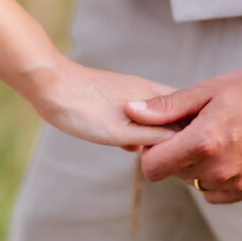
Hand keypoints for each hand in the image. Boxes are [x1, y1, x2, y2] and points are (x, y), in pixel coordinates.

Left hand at [33, 59, 179, 148]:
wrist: (48, 85)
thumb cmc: (84, 109)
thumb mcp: (123, 132)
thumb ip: (154, 137)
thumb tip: (182, 142)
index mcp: (153, 95)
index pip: (188, 109)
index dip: (193, 128)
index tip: (192, 148)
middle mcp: (145, 90)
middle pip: (172, 113)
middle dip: (172, 134)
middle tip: (170, 155)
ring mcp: (129, 92)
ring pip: (153, 116)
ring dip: (152, 134)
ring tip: (146, 152)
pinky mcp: (112, 96)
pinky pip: (135, 115)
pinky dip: (135, 130)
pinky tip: (125, 145)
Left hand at [125, 67, 241, 203]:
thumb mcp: (205, 91)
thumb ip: (166, 108)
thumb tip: (130, 112)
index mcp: (203, 143)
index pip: (152, 167)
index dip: (152, 151)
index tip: (166, 135)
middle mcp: (218, 169)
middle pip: (173, 174)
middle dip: (176, 154)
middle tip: (196, 130)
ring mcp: (237, 183)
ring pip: (196, 183)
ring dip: (198, 166)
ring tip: (218, 139)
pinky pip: (217, 193)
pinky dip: (217, 178)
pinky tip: (231, 153)